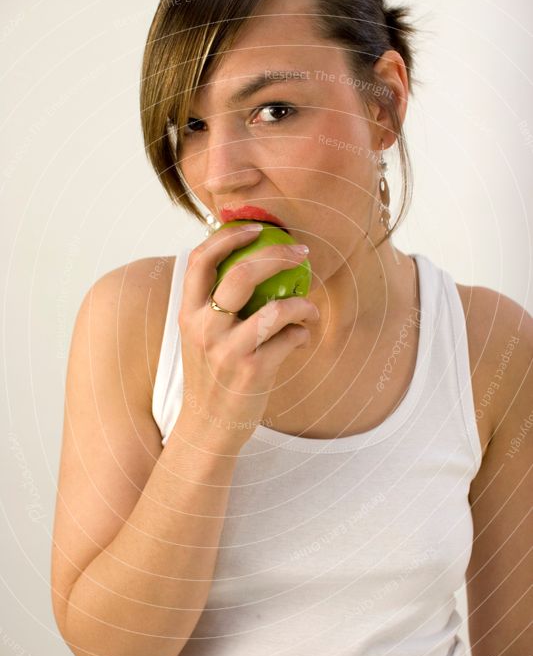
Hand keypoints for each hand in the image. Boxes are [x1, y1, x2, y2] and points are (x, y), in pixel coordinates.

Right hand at [177, 224, 319, 446]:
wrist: (207, 428)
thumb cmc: (211, 375)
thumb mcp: (200, 337)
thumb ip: (214, 304)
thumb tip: (249, 263)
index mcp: (188, 313)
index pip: (200, 259)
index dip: (228, 236)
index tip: (257, 227)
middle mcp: (204, 328)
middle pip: (241, 274)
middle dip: (278, 256)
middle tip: (301, 252)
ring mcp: (228, 351)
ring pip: (276, 309)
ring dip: (303, 304)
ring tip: (309, 309)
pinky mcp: (252, 372)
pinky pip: (290, 339)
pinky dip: (303, 334)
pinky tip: (302, 339)